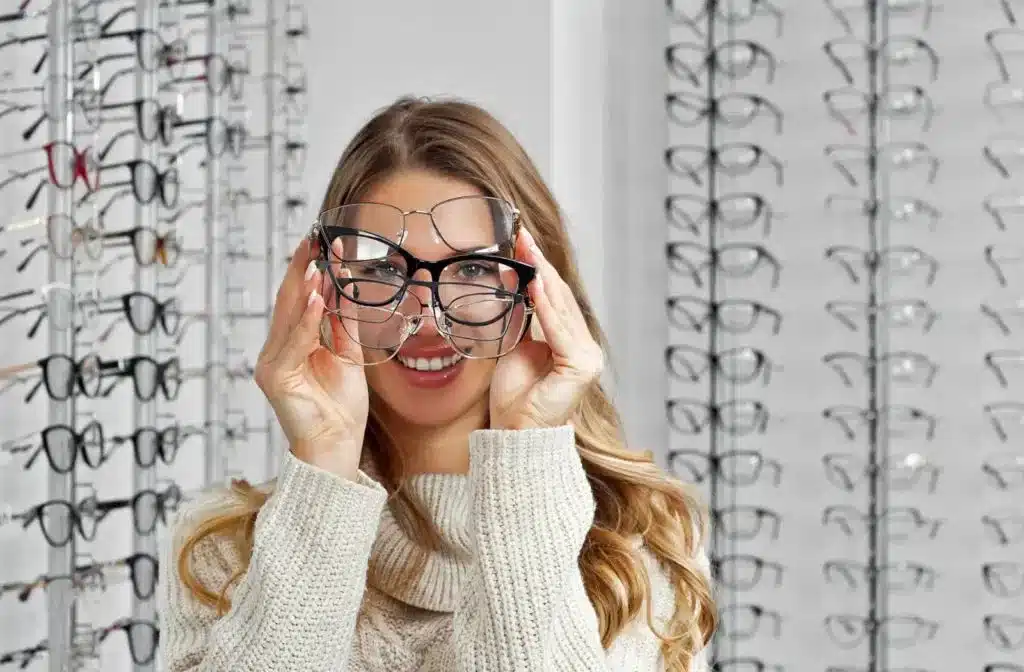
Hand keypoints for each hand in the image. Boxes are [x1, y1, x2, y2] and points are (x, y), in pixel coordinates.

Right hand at [253, 238, 368, 478]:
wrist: (337, 445)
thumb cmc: (341, 407)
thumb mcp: (348, 356)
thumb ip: (343, 325)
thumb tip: (344, 288)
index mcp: (292, 345)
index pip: (299, 301)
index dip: (309, 272)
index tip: (322, 245)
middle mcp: (277, 351)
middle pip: (288, 302)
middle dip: (302, 269)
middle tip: (313, 240)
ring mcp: (272, 363)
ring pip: (289, 317)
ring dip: (305, 288)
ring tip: (317, 263)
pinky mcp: (275, 378)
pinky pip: (294, 342)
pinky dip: (306, 319)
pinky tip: (318, 299)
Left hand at [489, 228, 604, 430]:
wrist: (516, 433)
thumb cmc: (516, 397)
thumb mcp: (517, 346)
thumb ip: (523, 319)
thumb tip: (515, 284)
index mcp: (574, 343)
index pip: (555, 297)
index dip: (539, 267)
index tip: (522, 240)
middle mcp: (586, 347)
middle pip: (559, 297)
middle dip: (539, 263)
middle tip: (521, 234)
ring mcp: (587, 357)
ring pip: (560, 308)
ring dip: (540, 275)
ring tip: (525, 249)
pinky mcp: (580, 366)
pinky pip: (558, 329)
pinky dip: (544, 305)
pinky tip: (533, 282)